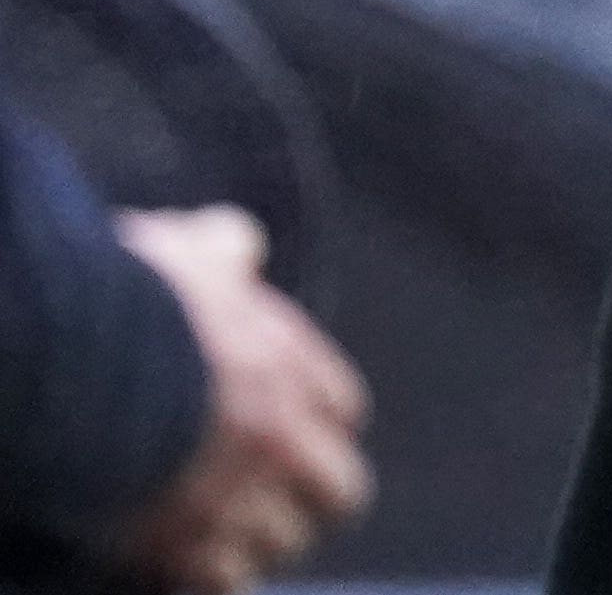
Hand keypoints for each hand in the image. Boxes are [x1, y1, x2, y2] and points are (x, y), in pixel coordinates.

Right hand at [107, 206, 373, 594]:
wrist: (74, 366)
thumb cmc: (127, 302)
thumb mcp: (185, 253)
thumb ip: (224, 250)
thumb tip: (239, 244)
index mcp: (292, 367)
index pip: (342, 412)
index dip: (315, 426)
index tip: (289, 431)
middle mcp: (283, 435)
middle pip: (339, 490)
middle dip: (309, 496)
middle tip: (269, 498)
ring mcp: (242, 495)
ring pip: (282, 542)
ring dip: (255, 540)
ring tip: (217, 532)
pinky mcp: (191, 546)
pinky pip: (227, 581)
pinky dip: (208, 575)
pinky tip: (184, 561)